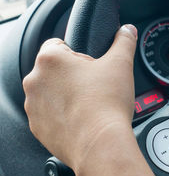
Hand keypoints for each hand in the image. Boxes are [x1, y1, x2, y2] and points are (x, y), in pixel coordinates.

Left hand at [23, 25, 137, 169]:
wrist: (100, 144)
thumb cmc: (107, 105)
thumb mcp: (121, 64)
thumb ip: (123, 42)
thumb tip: (127, 31)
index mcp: (50, 59)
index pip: (58, 44)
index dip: (78, 53)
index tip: (90, 66)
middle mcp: (35, 81)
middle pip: (54, 70)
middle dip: (72, 75)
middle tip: (94, 86)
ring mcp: (33, 106)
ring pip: (50, 93)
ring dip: (65, 95)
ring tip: (89, 104)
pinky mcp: (38, 127)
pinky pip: (49, 115)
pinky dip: (62, 116)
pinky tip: (81, 119)